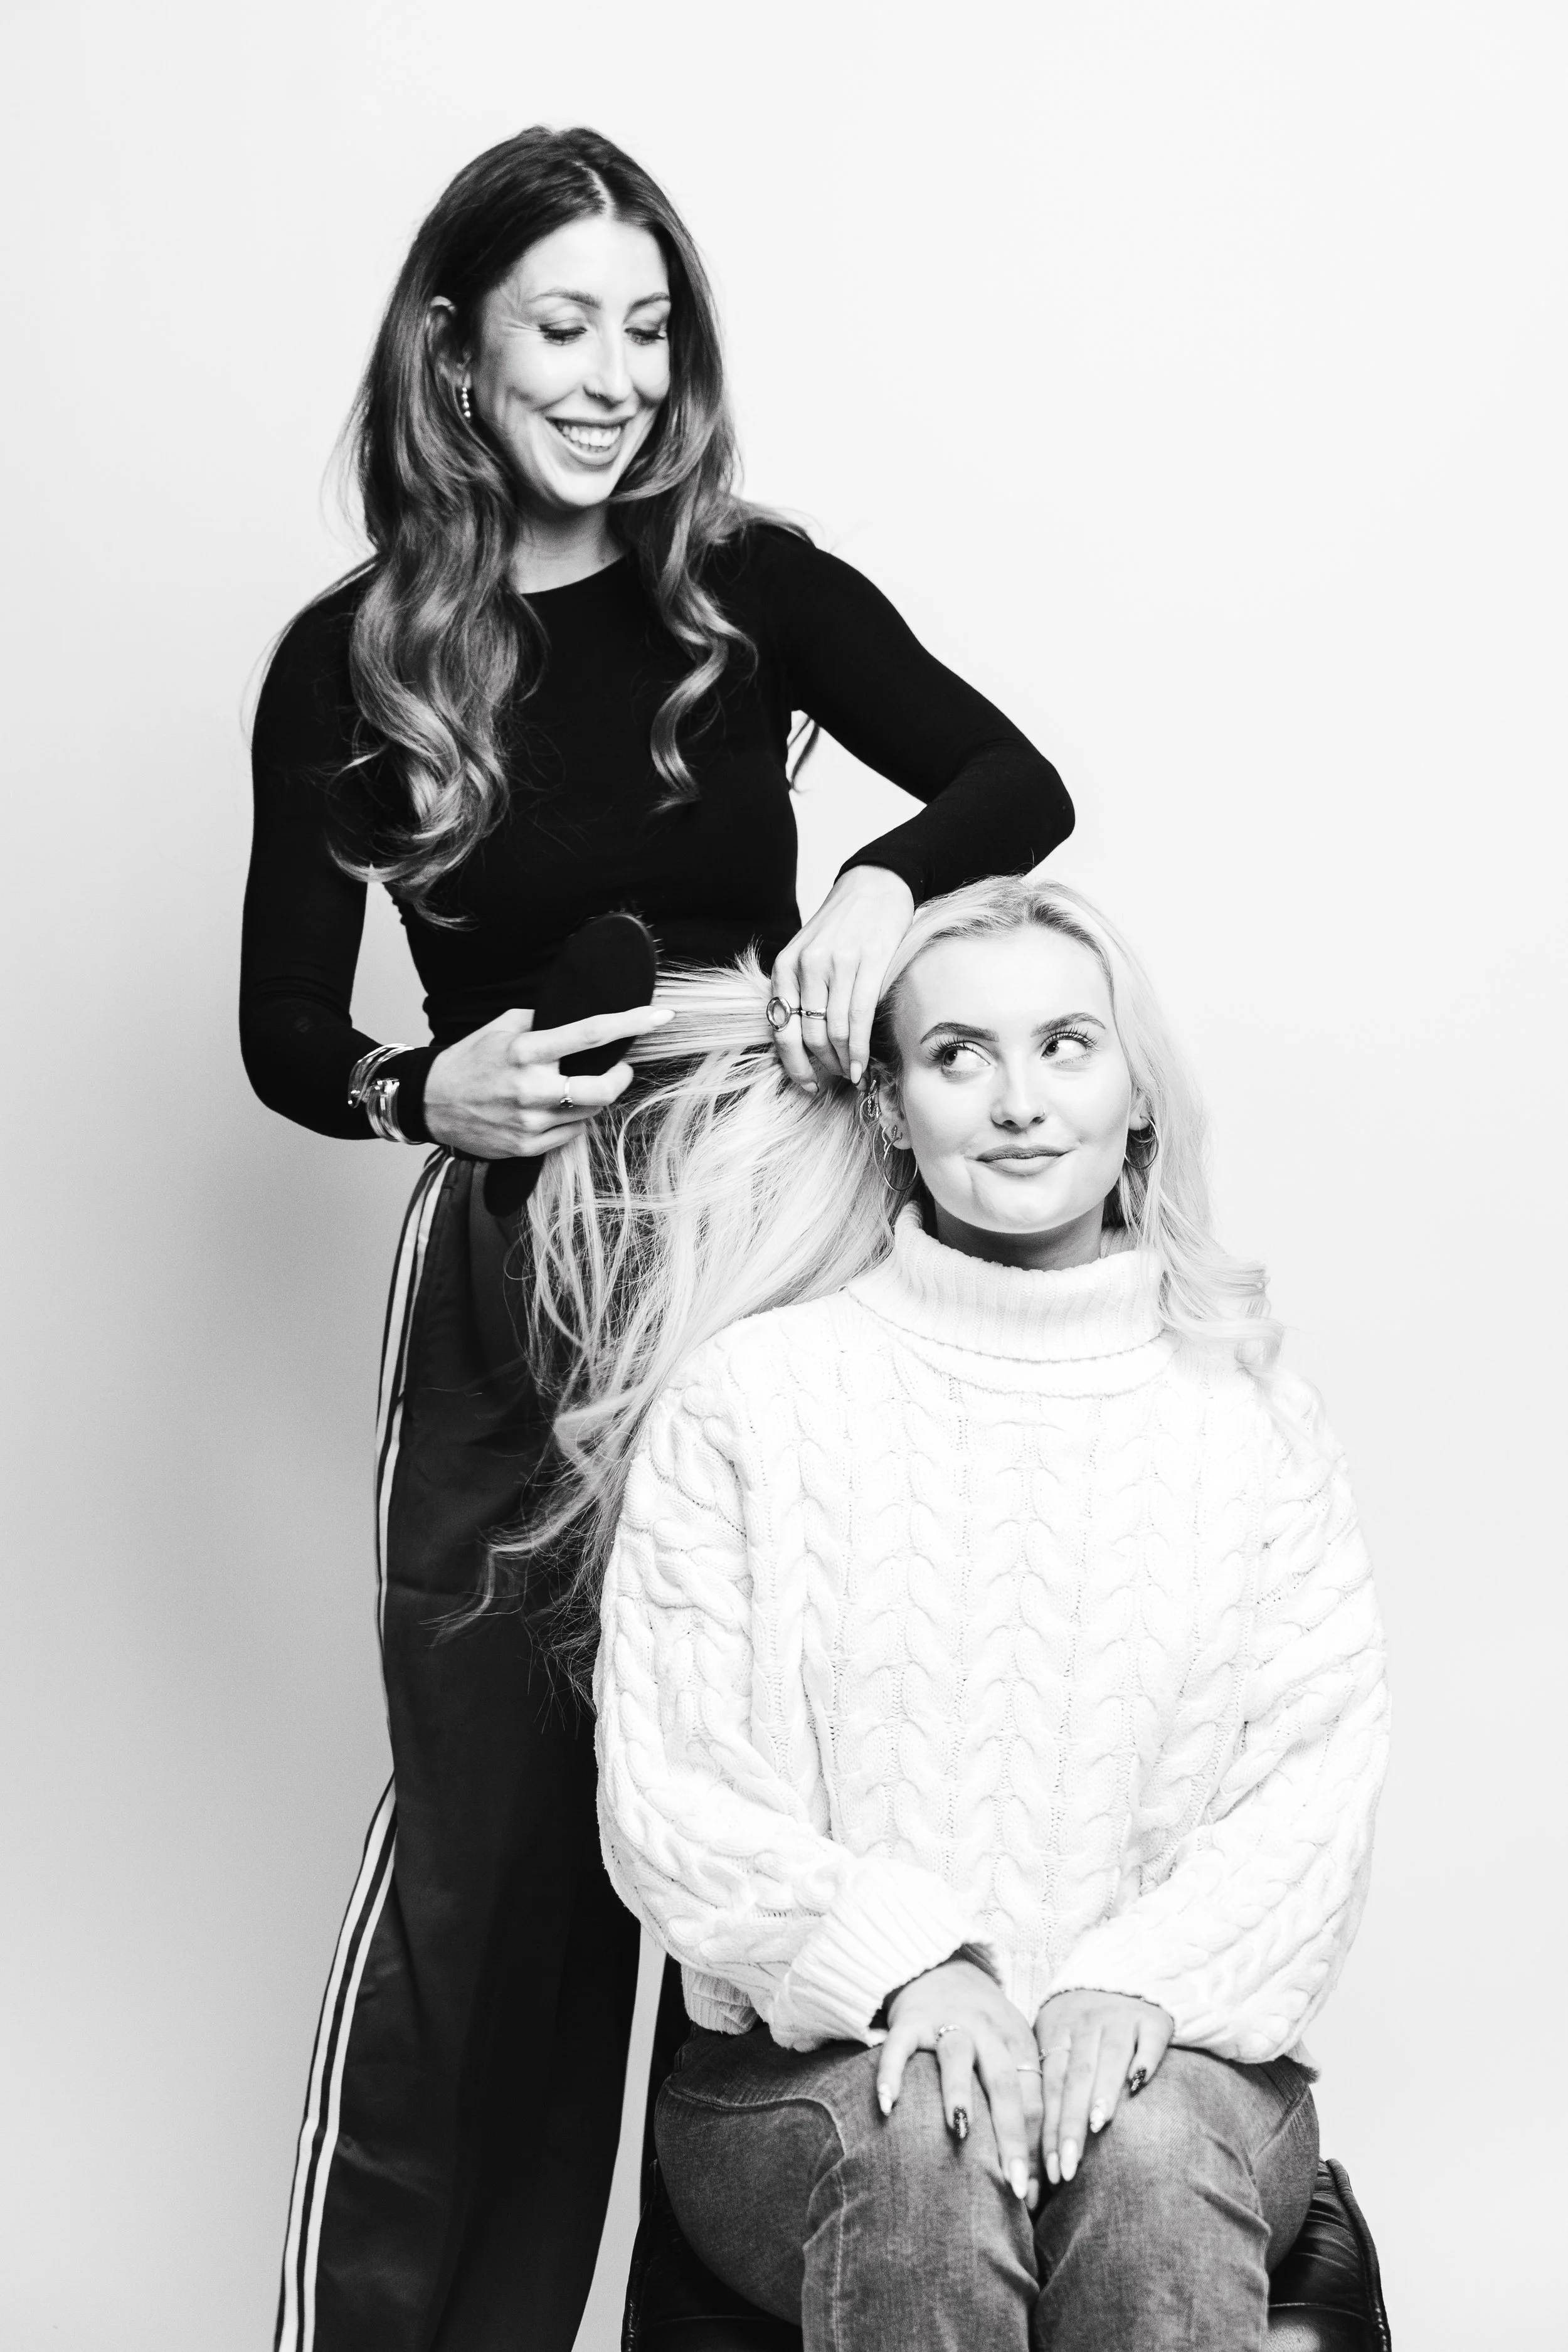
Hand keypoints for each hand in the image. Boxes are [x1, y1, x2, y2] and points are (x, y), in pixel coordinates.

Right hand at [422, 1002, 671, 1159]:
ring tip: (575, 1085)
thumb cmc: (470, 1059)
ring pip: (591, 1111)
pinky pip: (572, 1133)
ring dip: (595, 1096)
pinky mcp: (526, 1147)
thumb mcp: (500, 1026)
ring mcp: (529, 1122)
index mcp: (525, 1050)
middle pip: (602, 1088)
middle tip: (620, 1067)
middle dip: (621, 1077)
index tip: (660, 1016)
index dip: (630, 1024)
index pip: (590, 1034)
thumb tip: (578, 1013)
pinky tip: (557, 1108)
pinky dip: (574, 1118)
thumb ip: (541, 1020)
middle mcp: (530, 1088)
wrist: (430, 1103)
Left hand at [770, 866, 915, 1090]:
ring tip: (851, 1074)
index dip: (793, 1064)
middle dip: (821, 1066)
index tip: (806, 1083)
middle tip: (834, 1079)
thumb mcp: (806, 953)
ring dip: (843, 1061)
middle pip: (810, 1035)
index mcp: (786, 965)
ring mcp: (838, 963)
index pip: (782, 1028)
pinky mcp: (870, 962)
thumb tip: (802, 1043)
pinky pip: (860, 1018)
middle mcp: (807, 965)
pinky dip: (860, 1049)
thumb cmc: (841, 926)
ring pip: (835, 1031)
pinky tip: (862, 1064)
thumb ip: (799, 990)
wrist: (874, 885)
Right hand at [876, 1957, 1043, 2207]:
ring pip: (957, 2056)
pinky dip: (892, 2073)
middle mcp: (987, 2032)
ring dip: (959, 2093)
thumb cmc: (986, 2029)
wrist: (944, 1968)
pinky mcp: (911, 2020)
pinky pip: (900, 2046)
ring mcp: (948, 2023)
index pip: (1035, 2100)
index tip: (1037, 2196)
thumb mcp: (1012, 2052)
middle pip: (1005, 2084)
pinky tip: (887, 2105)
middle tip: (1016, 2185)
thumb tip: (1042, 2181)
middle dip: (1012, 2136)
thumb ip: (1024, 2102)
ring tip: (960, 2132)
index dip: (1039, 2148)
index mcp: (1017, 2044)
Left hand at [1032, 1990, 1173, 2186]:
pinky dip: (1144, 2060)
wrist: (1120, 1975)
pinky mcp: (1153, 2020)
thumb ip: (1048, 2082)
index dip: (1047, 2128)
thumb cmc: (1080, 2024)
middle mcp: (1086, 2024)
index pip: (1049, 2085)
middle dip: (1069, 2124)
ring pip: (1109, 2057)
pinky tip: (1138, 2085)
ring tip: (1096, 2126)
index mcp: (1055, 2030)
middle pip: (1075, 2077)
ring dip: (1102, 2091)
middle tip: (1067, 2167)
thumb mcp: (1055, 2038)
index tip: (1048, 2170)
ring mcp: (1120, 2019)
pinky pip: (1149, 2040)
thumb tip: (1032, 2149)